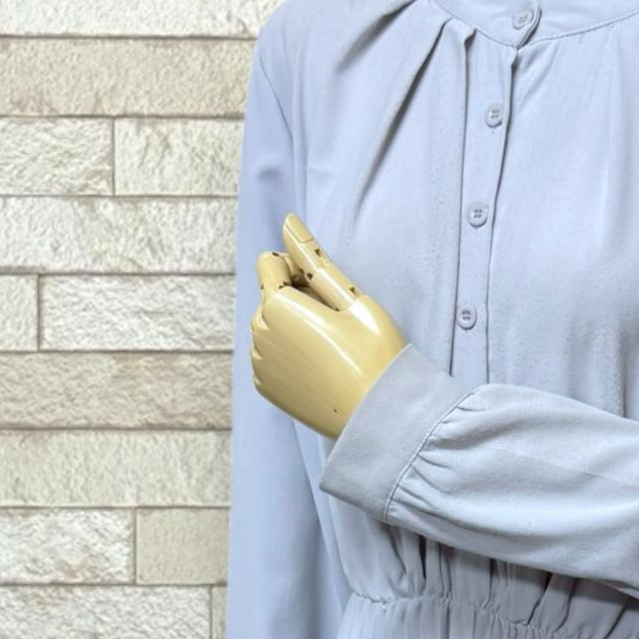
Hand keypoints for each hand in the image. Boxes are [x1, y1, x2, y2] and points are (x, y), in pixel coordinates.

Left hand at [248, 214, 407, 436]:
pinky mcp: (266, 388)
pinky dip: (288, 354)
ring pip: (268, 325)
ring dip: (291, 326)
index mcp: (277, 307)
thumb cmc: (374, 354)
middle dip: (294, 298)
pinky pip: (269, 355)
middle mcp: (259, 334)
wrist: (379, 416)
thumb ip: (313, 258)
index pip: (270, 263)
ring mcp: (260, 364)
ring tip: (330, 349)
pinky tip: (319, 367)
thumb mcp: (351, 298)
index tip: (329, 295)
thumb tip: (287, 221)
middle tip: (336, 325)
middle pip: (268, 295)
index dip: (301, 270)